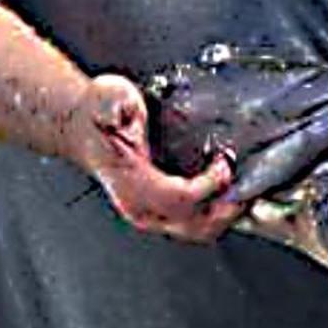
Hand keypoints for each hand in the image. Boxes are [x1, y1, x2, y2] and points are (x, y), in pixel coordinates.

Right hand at [67, 74, 244, 243]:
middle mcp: (138, 205)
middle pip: (193, 224)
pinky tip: (226, 194)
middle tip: (246, 186)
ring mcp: (146, 214)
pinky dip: (214, 214)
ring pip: (195, 231)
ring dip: (224, 214)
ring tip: (241, 191)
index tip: (225, 164)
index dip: (209, 185)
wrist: (81, 126)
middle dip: (225, 208)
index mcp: (129, 180)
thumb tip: (122, 112)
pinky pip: (191, 225)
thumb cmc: (99, 112)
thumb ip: (116, 104)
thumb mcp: (109, 96)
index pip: (179, 197)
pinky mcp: (155, 214)